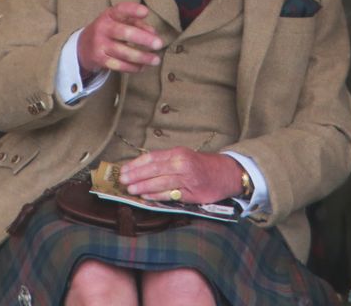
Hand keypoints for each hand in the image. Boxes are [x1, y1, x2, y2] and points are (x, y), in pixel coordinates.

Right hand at [77, 2, 163, 74]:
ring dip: (142, 57)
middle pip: (124, 33)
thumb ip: (137, 23)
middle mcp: (102, 28)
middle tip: (159, 44)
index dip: (133, 10)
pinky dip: (132, 67)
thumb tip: (153, 33)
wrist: (83, 45)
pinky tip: (143, 67)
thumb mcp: (120, 21)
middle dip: (143, 39)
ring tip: (156, 60)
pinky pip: (118, 65)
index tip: (145, 12)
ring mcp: (99, 44)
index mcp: (109, 15)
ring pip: (123, 52)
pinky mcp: (99, 59)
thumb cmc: (110, 30)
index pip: (120, 10)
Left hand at [119, 147, 244, 203]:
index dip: (136, 164)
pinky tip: (146, 196)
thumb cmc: (204, 165)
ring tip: (130, 190)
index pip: (153, 157)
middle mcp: (183, 164)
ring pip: (160, 182)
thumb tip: (140, 168)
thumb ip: (166, 162)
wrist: (228, 173)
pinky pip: (169, 194)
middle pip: (154, 169)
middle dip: (135, 175)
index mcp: (179, 153)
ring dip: (143, 186)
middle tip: (122, 180)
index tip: (124, 169)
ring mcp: (187, 179)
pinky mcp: (192, 193)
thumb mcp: (186, 157)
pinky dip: (156, 195)